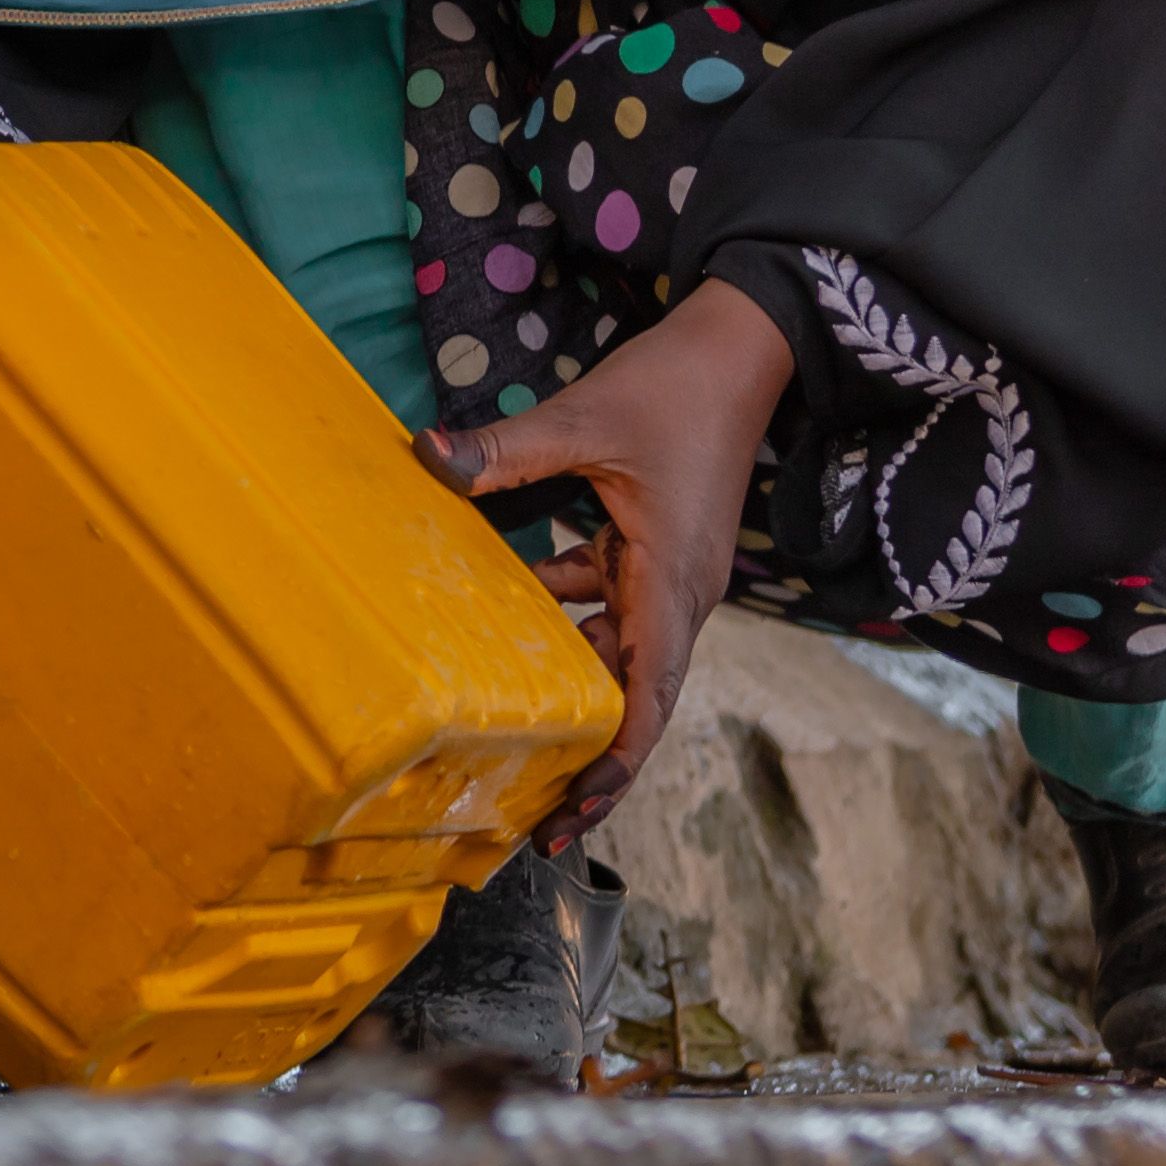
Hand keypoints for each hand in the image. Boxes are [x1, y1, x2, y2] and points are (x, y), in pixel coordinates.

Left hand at [411, 276, 790, 836]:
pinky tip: (503, 628)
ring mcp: (668, 576)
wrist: (740, 347)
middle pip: (637, 699)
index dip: (615, 763)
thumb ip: (506, 449)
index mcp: (673, 582)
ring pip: (619, 655)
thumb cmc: (674, 385)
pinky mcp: (653, 550)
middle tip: (530, 819)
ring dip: (574, 694)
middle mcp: (678, 595)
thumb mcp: (585, 419)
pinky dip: (564, 623)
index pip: (649, 697)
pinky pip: (607, 606)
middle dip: (590, 759)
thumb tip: (425, 454)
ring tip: (512, 745)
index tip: (575, 813)